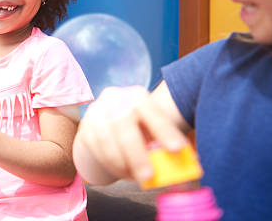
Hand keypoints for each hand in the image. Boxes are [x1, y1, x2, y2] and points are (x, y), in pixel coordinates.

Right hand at [73, 86, 187, 184]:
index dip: (163, 129)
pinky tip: (122, 172)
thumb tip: (186, 170)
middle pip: (123, 123)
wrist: (112, 121)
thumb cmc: (141, 129)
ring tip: (135, 176)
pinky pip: (95, 149)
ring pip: (106, 139)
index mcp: (137, 96)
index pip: (151, 110)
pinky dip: (110, 164)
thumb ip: (165, 145)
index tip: (177, 149)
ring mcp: (97, 112)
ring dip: (121, 163)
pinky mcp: (85, 128)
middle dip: (136, 153)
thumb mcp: (155, 131)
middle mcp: (114, 99)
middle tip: (148, 176)